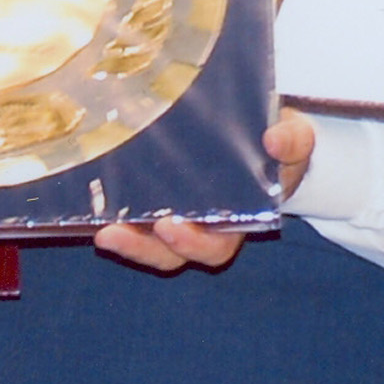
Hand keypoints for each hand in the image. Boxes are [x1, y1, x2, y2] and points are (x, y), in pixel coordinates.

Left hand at [93, 112, 313, 270]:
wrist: (265, 130)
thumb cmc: (276, 141)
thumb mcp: (293, 139)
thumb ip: (292, 141)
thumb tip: (275, 140)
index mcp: (239, 219)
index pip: (216, 245)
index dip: (192, 243)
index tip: (170, 227)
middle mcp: (204, 226)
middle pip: (173, 254)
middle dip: (147, 247)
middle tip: (120, 231)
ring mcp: (179, 212)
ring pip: (149, 242)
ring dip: (127, 240)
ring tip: (104, 230)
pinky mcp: (155, 194)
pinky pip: (133, 215)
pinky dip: (114, 215)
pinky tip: (91, 207)